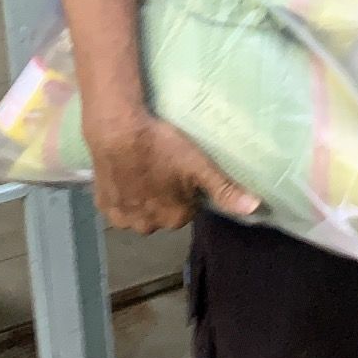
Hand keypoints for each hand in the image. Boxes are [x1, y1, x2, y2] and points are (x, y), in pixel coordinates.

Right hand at [84, 112, 259, 233]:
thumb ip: (225, 190)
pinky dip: (122, 195)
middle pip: (162, 212)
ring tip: (142, 170)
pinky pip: (118, 206)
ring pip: (139, 212)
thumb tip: (255, 209)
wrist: (117, 131)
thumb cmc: (162, 146)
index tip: (181, 172)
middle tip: (161, 168)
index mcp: (175, 219)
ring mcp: (122, 218)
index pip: (187, 209)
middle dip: (163, 197)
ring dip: (142, 198)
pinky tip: (125, 175)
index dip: (185, 191)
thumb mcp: (199, 166)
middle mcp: (148, 226)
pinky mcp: (102, 205)